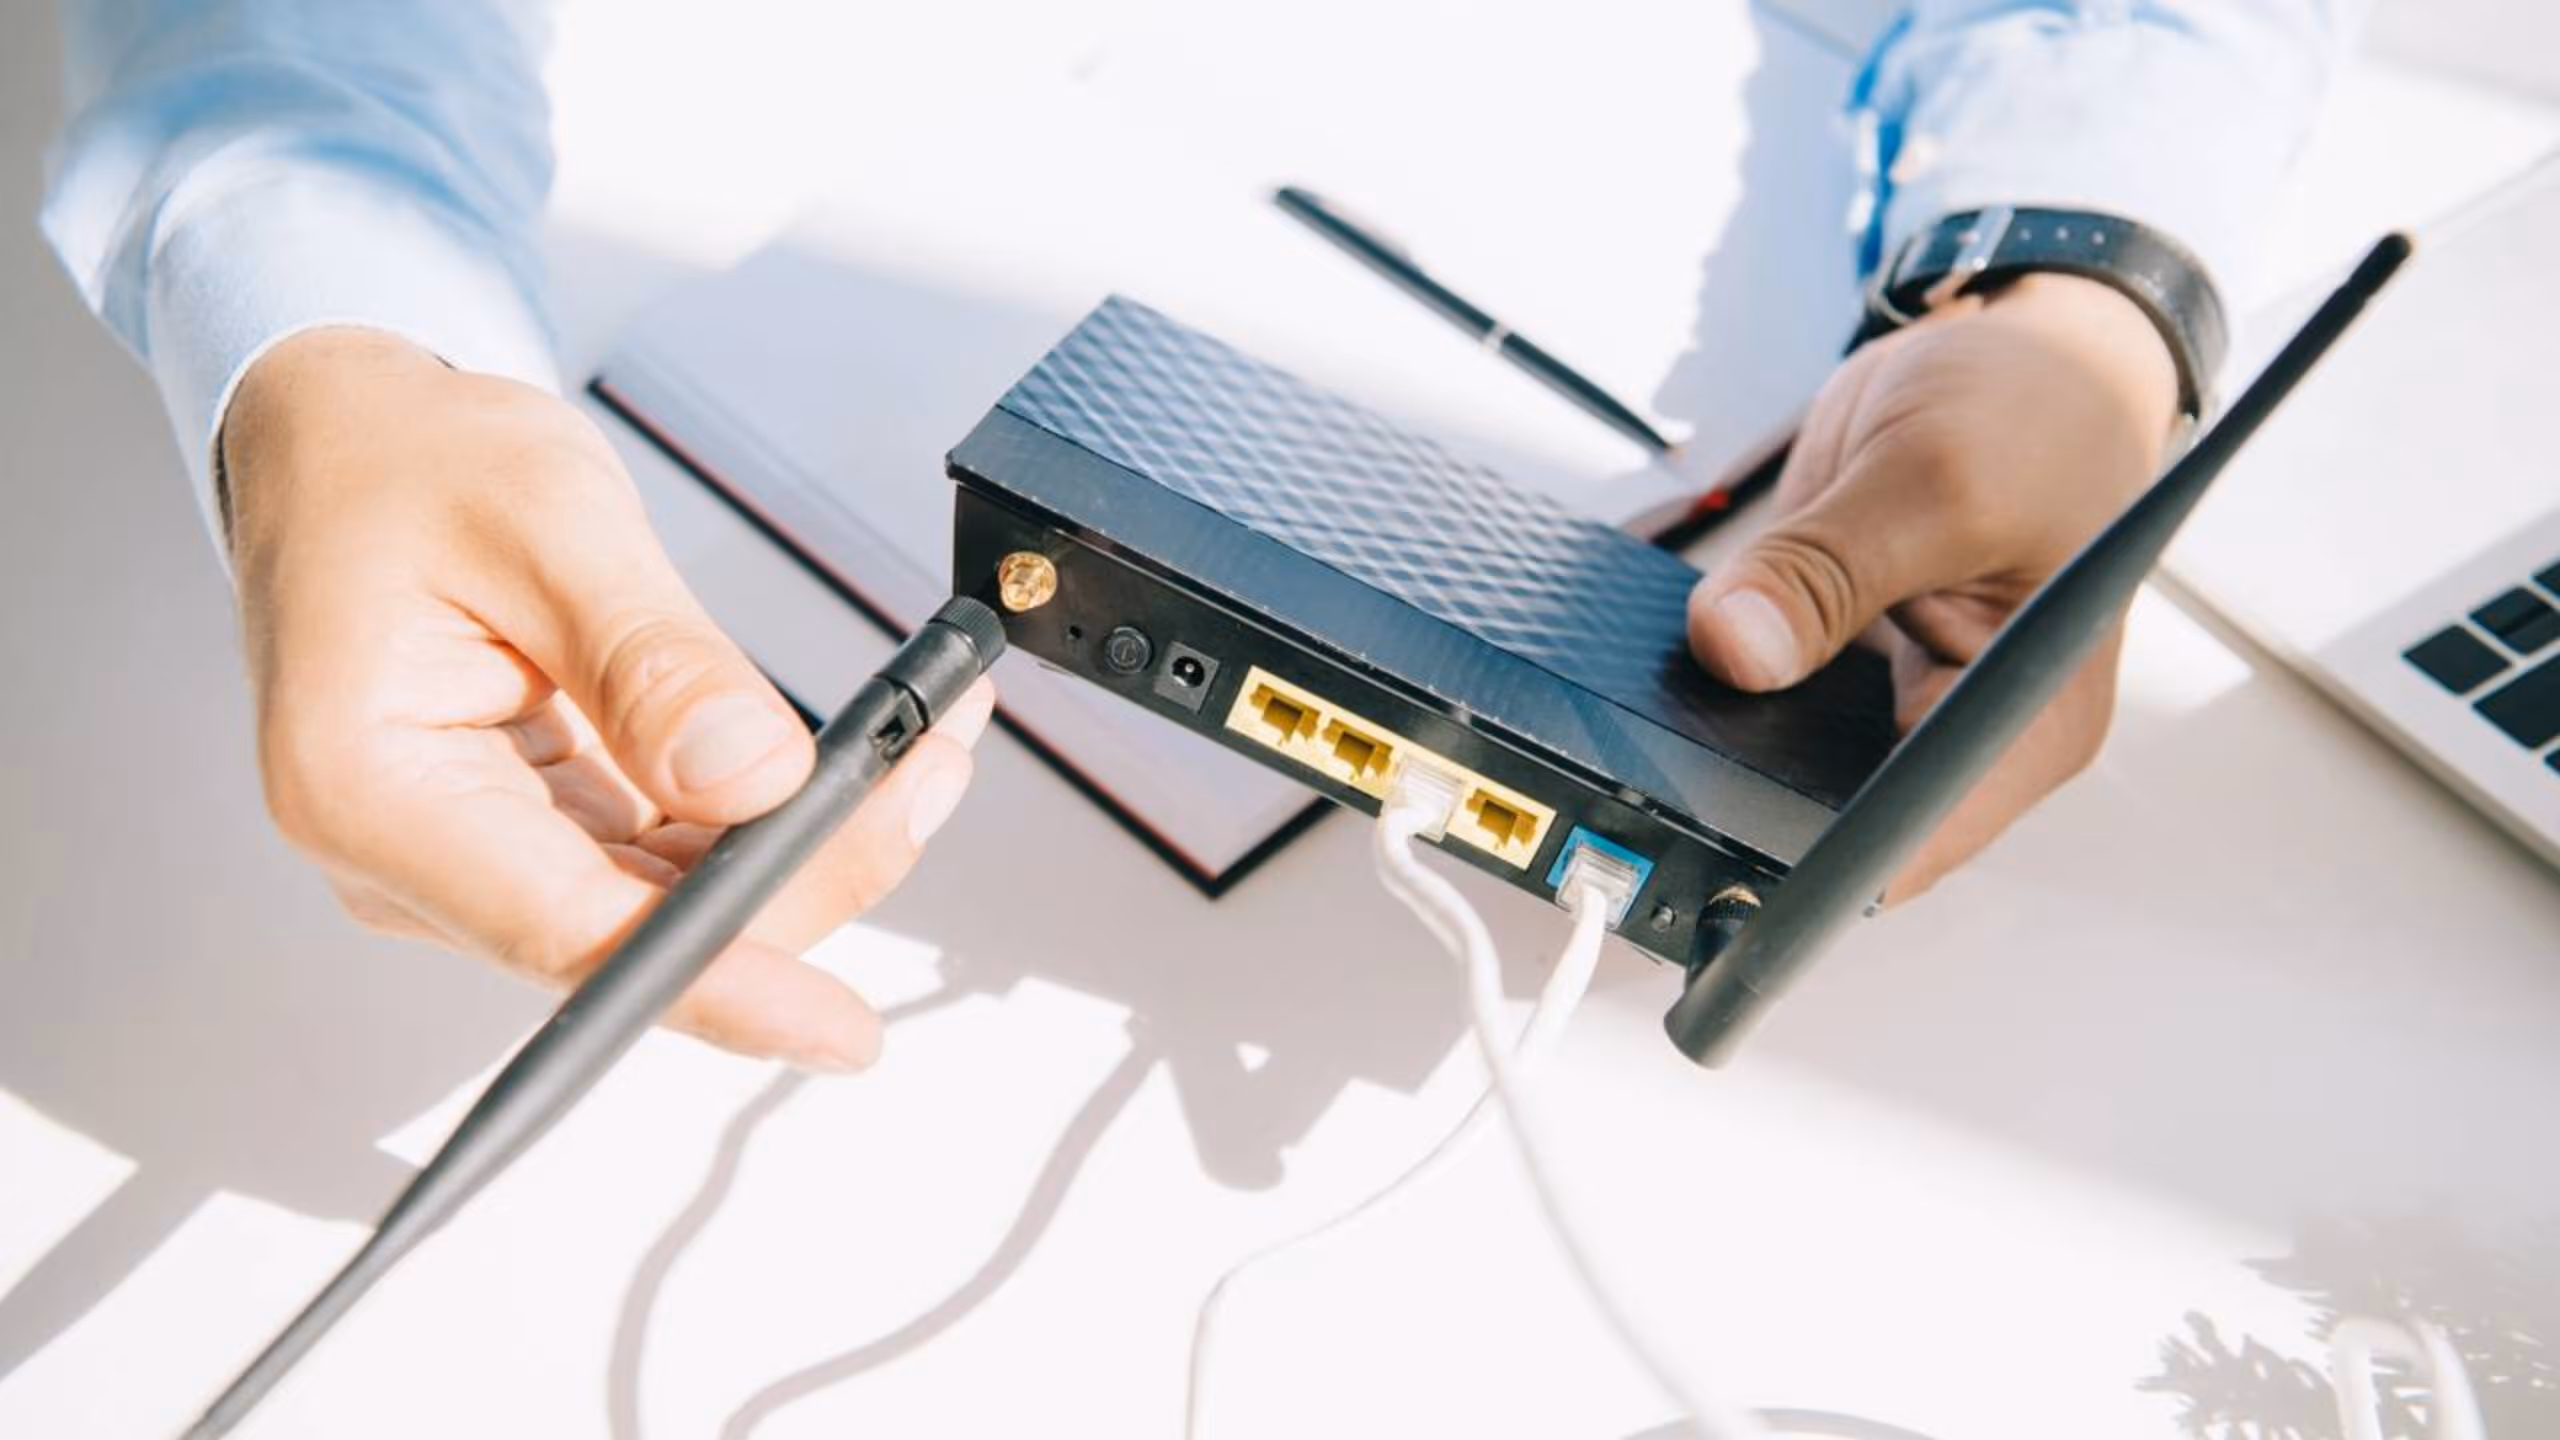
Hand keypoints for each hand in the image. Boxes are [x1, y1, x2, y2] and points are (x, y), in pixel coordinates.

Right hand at [223, 328, 991, 1069]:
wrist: (351, 445)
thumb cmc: (411, 464)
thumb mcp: (549, 522)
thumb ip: (655, 660)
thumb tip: (757, 780)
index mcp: (368, 789)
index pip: (564, 934)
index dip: (718, 986)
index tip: (836, 1027)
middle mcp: (407, 857)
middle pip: (640, 932)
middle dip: (808, 870)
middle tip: (930, 770)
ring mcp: (472, 860)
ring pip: (674, 906)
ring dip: (807, 843)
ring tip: (919, 745)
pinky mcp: (530, 839)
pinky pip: (668, 863)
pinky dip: (766, 818)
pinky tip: (852, 762)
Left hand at [1686, 274, 2180, 898]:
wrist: (2020, 350)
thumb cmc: (2031, 408)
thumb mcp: (1928, 474)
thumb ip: (1822, 570)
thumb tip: (1734, 649)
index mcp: (2031, 724)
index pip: (1909, 847)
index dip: (1808, 864)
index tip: (1710, 842)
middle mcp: (1966, 739)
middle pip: (1838, 823)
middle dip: (1743, 800)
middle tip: (1652, 768)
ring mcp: (1899, 709)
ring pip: (1784, 770)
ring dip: (1718, 741)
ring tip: (1657, 704)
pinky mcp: (1843, 671)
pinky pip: (1761, 707)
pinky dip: (1716, 688)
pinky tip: (1676, 663)